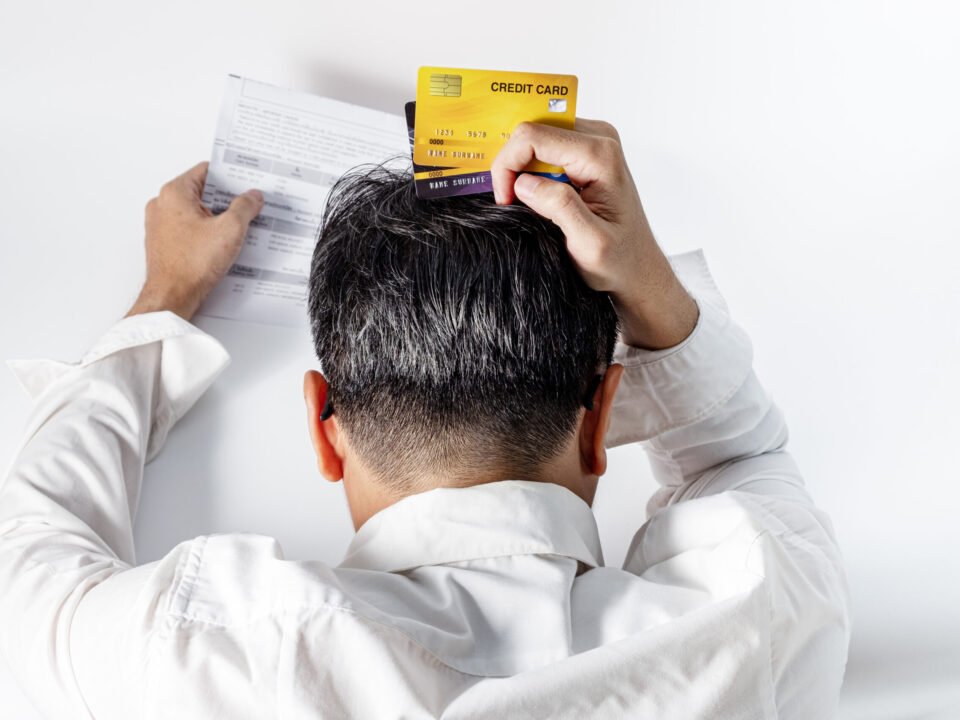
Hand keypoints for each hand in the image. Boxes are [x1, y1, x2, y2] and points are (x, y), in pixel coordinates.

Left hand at [126, 162, 263, 319]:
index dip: (229, 176)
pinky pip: (188, 229)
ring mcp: (160, 225)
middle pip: (201, 192)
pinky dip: (205, 233)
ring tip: (236, 229)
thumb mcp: (230, 229)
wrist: (172, 297)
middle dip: (225, 200)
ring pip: (195, 212)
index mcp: (174, 193)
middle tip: (246, 206)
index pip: (206, 171)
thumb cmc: (192, 265)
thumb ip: (244, 207)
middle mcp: (162, 205)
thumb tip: (252, 197)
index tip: (245, 182)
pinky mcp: (164, 243)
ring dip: (216, 218)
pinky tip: (221, 245)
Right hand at [491, 119, 698, 348]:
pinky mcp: (584, 152)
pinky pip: (543, 147)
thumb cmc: (618, 259)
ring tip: (525, 202)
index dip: (508, 165)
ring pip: (534, 137)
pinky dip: (530, 171)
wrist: (636, 265)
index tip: (505, 199)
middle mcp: (598, 139)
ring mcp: (591, 142)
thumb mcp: (589, 243)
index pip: (533, 137)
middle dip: (511, 166)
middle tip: (510, 202)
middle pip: (531, 131)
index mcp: (600, 156)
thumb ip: (560, 208)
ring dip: (520, 169)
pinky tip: (537, 196)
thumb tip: (524, 183)